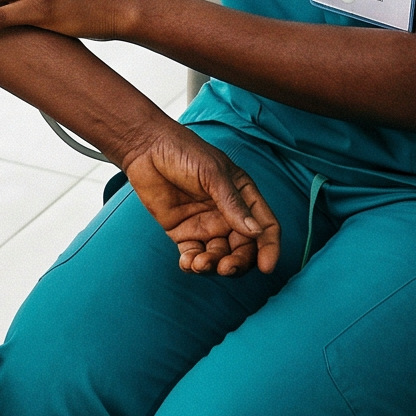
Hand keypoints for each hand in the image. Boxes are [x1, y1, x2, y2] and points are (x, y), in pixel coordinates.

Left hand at [120, 121, 281, 276]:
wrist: (145, 148)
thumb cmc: (183, 151)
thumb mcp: (212, 173)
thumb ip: (233, 203)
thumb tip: (256, 232)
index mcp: (243, 196)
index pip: (265, 226)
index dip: (270, 247)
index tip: (267, 266)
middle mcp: (228, 214)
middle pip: (244, 247)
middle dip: (238, 262)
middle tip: (227, 267)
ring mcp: (205, 224)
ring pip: (219, 255)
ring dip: (214, 265)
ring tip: (200, 263)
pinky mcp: (183, 232)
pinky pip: (193, 255)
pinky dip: (192, 264)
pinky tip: (187, 263)